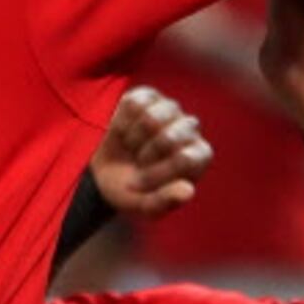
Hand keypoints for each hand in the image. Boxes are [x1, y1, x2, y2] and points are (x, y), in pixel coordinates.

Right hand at [90, 86, 209, 220]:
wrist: (103, 175)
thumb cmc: (132, 192)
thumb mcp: (145, 206)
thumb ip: (166, 201)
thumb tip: (188, 191)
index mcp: (199, 157)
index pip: (185, 159)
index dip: (158, 173)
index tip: (143, 185)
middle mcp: (190, 129)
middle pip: (169, 137)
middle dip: (145, 157)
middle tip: (137, 166)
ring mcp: (170, 110)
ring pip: (152, 118)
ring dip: (134, 139)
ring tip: (132, 149)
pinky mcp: (147, 96)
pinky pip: (133, 104)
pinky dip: (122, 122)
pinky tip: (124, 133)